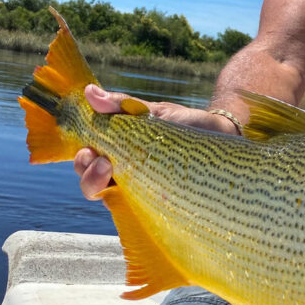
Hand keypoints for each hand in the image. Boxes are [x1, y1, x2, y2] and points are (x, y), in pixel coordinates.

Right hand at [73, 84, 240, 199]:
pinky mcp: (159, 204)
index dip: (81, 159)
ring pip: (109, 198)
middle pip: (91, 183)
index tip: (90, 150)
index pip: (86, 160)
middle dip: (88, 175)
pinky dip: (133, 207)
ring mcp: (141, 191)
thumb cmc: (186, 124)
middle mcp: (123, 174)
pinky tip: (140, 196)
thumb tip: (91, 92)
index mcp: (117, 151)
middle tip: (104, 163)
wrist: (223, 137)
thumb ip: (123, 105)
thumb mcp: (154, 111)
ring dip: (102, 187)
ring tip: (113, 173)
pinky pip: (139, 212)